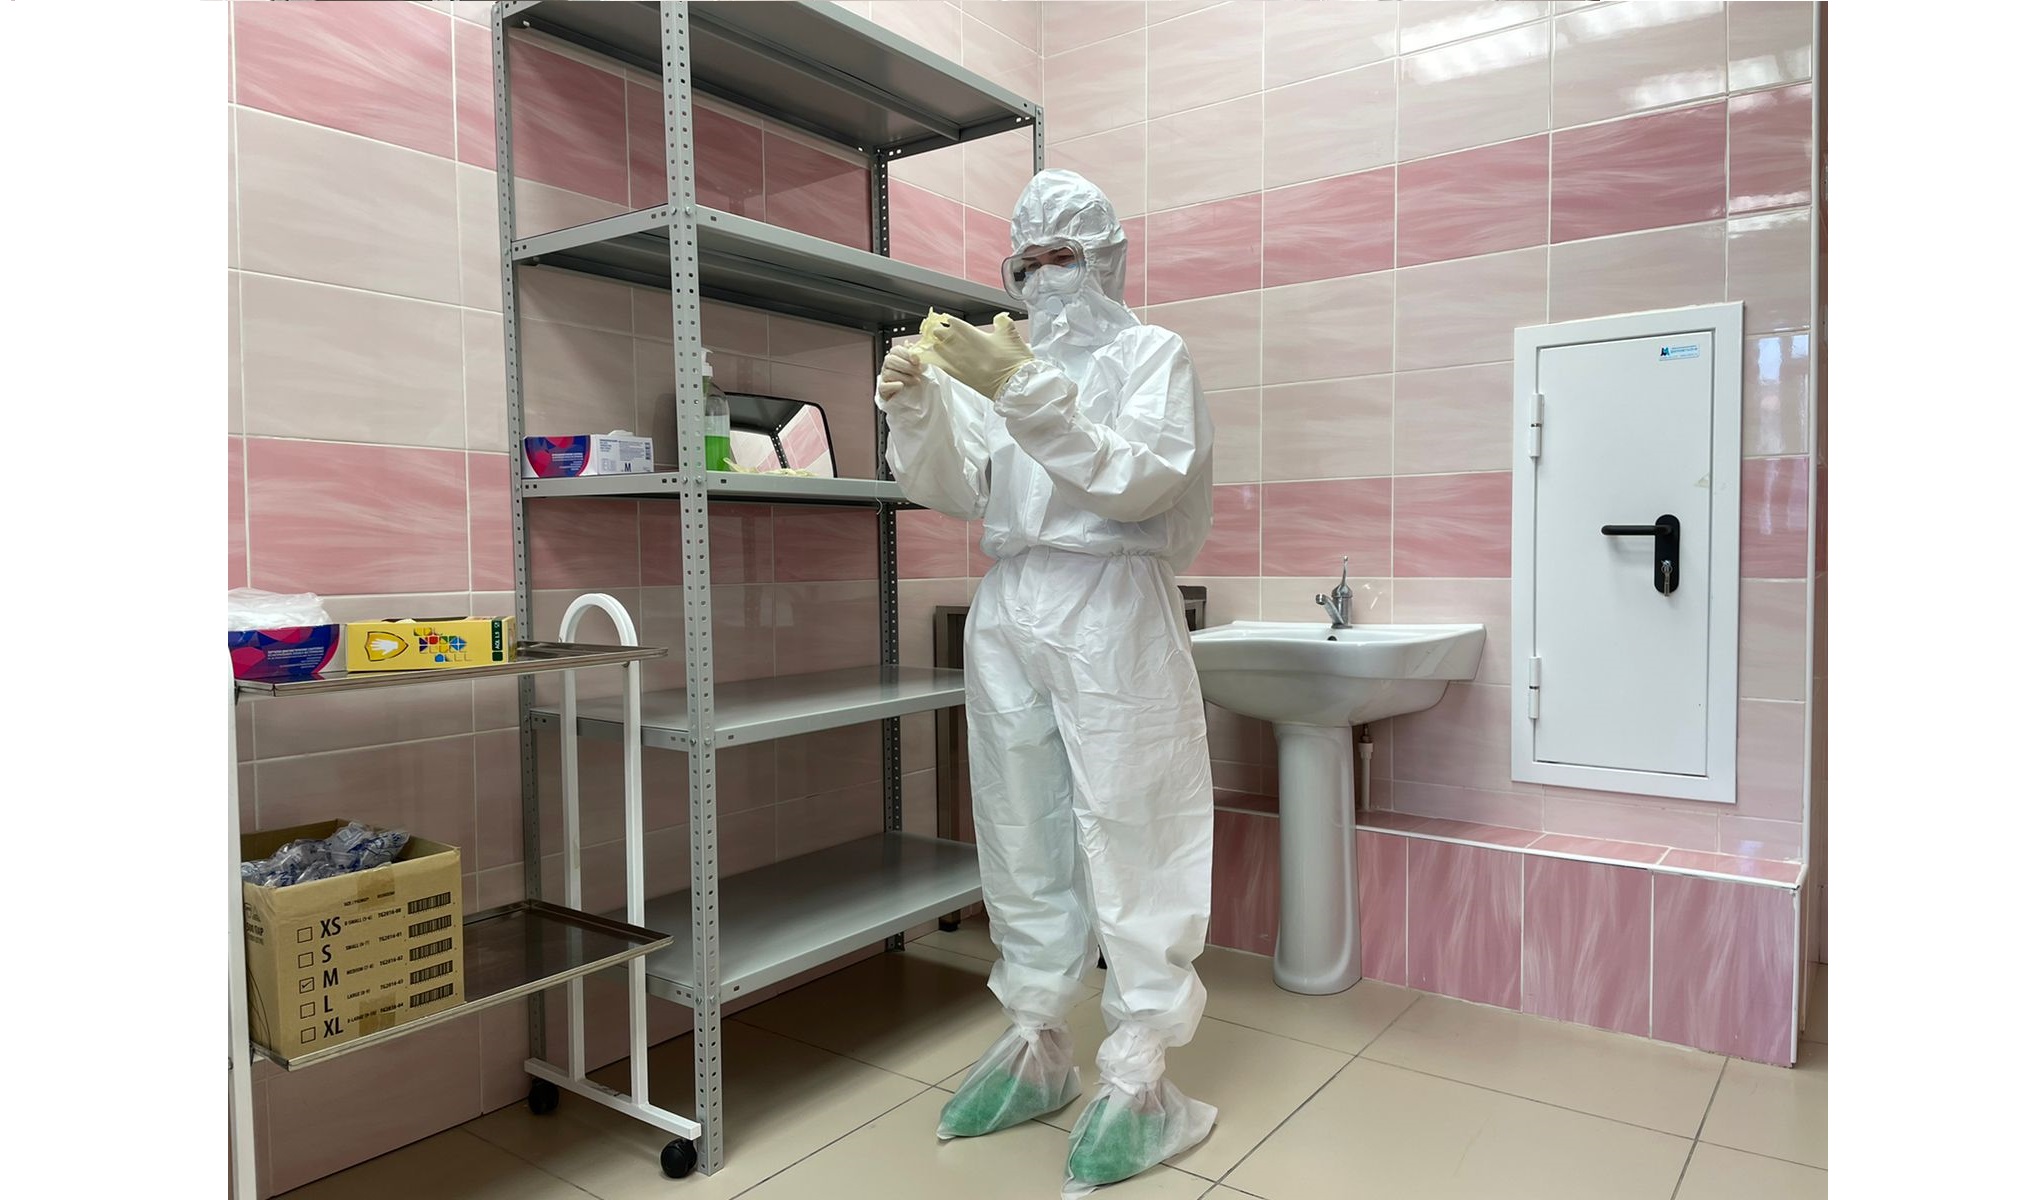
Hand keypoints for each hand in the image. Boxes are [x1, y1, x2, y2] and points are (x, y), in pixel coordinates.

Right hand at [877, 348, 923, 400]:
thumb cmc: (909, 376)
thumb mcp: (914, 364)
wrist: (904, 394)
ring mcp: (883, 377)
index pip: (896, 350)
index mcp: (894, 356)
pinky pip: (884, 386)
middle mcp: (887, 365)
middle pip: (891, 360)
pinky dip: (893, 386)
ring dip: (905, 377)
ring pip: (889, 373)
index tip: (917, 361)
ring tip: (916, 381)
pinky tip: (901, 386)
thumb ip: (912, 354)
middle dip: (907, 366)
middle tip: (919, 372)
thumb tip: (909, 344)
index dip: (907, 354)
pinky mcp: (882, 389)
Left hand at [917, 311, 1033, 399]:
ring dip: (938, 346)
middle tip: (937, 329)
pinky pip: (946, 368)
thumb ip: (1003, 322)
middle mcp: (966, 350)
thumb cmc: (1016, 361)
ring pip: (943, 352)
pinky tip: (938, 360)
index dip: (951, 322)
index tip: (947, 320)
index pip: (957, 326)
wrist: (1017, 385)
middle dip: (941, 332)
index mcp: (977, 338)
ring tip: (935, 343)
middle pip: (946, 337)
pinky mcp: (963, 378)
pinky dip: (941, 362)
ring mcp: (963, 365)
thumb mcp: (1012, 335)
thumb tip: (999, 317)